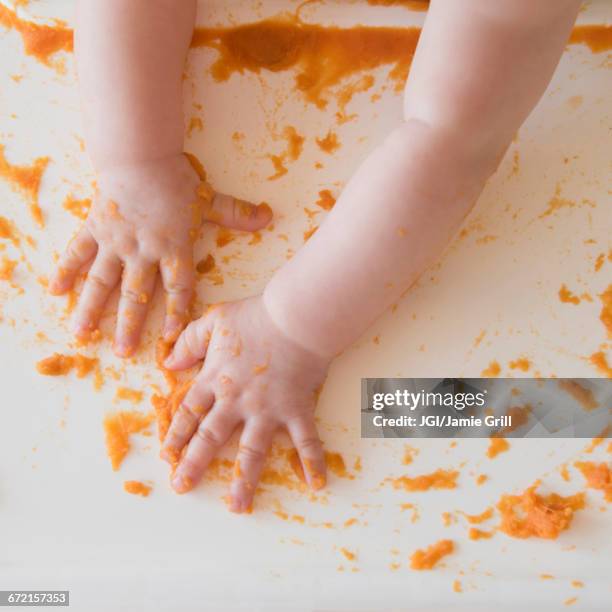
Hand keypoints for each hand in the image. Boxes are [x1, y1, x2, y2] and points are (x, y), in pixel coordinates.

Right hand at [49, 154, 271, 355]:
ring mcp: (116, 243)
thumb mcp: (210, 200)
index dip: (177, 312)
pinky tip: (55, 292)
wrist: (140, 155)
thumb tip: (269, 215)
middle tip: (123, 352)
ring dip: (93, 309)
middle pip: (136, 295)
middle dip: (129, 325)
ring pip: (102, 282)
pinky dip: (65, 272)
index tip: (172, 337)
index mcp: (173, 248)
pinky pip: (78, 253)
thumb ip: (237, 214)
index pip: (178, 288)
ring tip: (82, 334)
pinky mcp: (96, 229)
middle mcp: (143, 252)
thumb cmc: (177, 180)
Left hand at [161, 296, 330, 512]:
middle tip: (182, 487)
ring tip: (237, 507)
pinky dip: (313, 461)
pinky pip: (306, 439)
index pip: (190, 412)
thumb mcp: (214, 321)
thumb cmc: (255, 316)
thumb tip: (168, 362)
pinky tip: (317, 483)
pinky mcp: (296, 409)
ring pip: (252, 451)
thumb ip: (189, 342)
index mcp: (216, 379)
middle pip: (211, 437)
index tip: (166, 456)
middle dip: (194, 464)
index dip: (176, 434)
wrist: (295, 317)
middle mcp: (237, 401)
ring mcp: (267, 409)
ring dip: (243, 480)